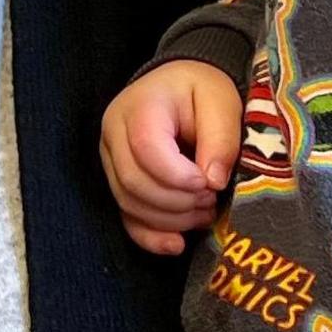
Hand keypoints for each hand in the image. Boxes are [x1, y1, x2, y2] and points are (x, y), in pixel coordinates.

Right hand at [100, 60, 239, 256]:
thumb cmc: (202, 92)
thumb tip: (213, 182)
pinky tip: (177, 244)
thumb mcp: (221, 102)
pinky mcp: (117, 181)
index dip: (178, 176)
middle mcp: (114, 133)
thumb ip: (221, 139)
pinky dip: (151, 236)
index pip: (146, 149)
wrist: (180, 87)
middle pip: (134, 182)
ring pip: (129, 203)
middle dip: (177, 202)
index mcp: (140, 106)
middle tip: (211, 199)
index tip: (209, 183)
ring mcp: (110, 160)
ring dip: (170, 219)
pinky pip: (125, 217)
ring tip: (205, 211)